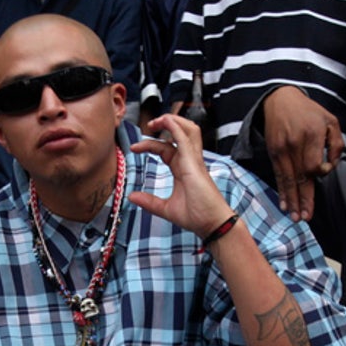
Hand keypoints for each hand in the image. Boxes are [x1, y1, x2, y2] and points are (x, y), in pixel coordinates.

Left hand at [127, 114, 232, 235]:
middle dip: (165, 123)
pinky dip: (175, 128)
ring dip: (173, 121)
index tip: (134, 149)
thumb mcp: (167, 209)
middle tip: (149, 125)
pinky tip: (165, 122)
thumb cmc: (197, 216)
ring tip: (157, 120)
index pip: (166, 148)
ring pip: (188, 130)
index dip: (150, 144)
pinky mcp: (194, 164)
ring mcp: (193, 161)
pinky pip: (185, 139)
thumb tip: (132, 196)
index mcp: (183, 168)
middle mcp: (189, 161)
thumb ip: (149, 202)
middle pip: (180, 132)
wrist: (213, 224)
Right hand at [263, 86, 342, 220]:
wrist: (281, 99)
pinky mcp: (273, 152)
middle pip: (299, 177)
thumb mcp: (331, 121)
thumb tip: (331, 167)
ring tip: (295, 217)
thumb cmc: (310, 112)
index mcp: (311, 135)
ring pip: (287, 179)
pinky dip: (281, 191)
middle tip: (305, 218)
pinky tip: (284, 204)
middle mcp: (294, 143)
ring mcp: (281, 148)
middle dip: (303, 199)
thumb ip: (336, 144)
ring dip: (291, 200)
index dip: (319, 174)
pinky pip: (278, 175)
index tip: (322, 174)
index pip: (313, 165)